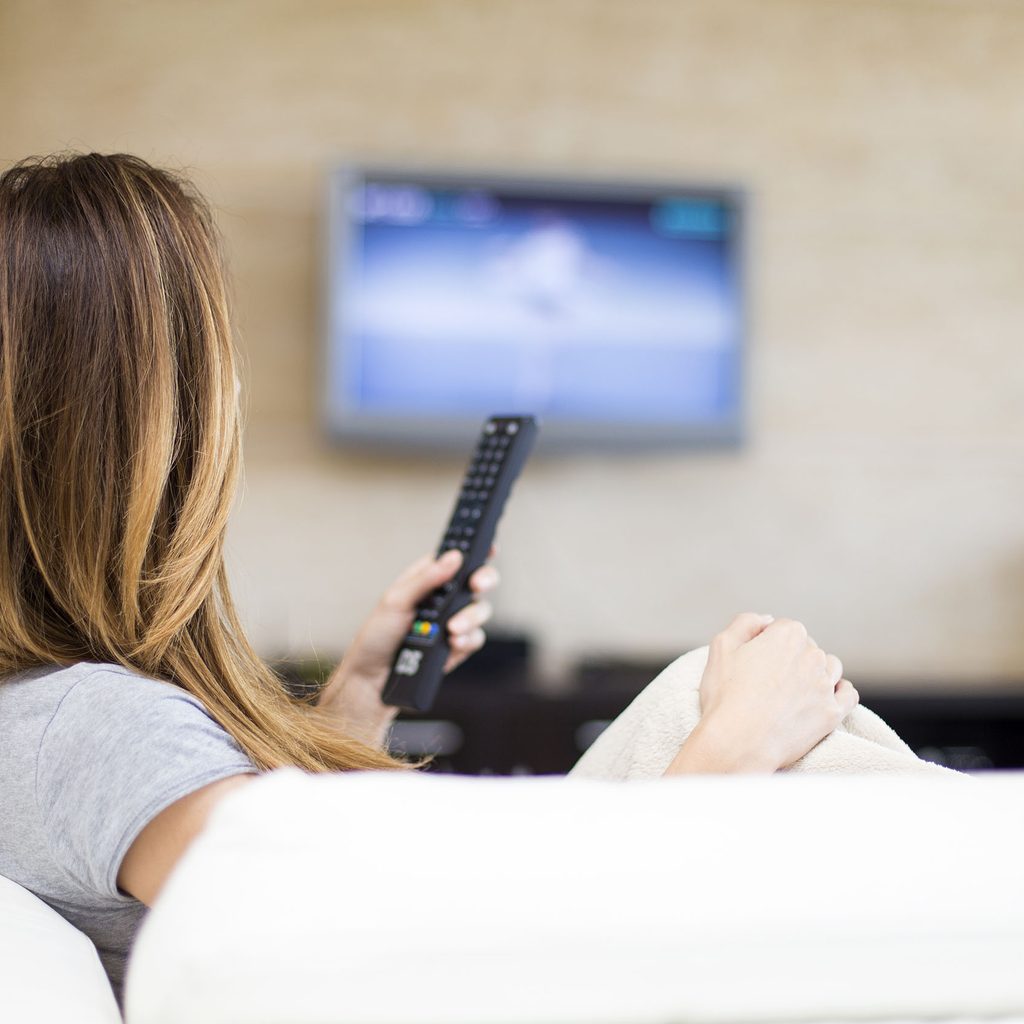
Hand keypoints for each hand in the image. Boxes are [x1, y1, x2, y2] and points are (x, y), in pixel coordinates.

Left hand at [318, 549, 499, 745]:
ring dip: (471, 617)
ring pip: (480, 610)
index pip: (455, 558)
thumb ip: (426, 579)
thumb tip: (453, 557)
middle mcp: (444, 598)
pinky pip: (476, 637)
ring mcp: (453, 622)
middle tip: (477, 584)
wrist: (373, 680)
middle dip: (484, 578)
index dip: (475, 548)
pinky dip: (467, 639)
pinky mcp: (458, 646)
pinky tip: (453, 643)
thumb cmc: (377, 637)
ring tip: (452, 628)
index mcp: (427, 579)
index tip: (489, 546)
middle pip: (477, 580)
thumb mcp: (395, 601)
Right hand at [666, 613, 858, 774]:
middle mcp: (812, 655)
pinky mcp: (832, 712)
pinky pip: (848, 695)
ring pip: (830, 668)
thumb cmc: (726, 695)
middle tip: (769, 680)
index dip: (767, 643)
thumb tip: (767, 620)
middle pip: (807, 647)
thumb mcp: (721, 646)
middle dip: (791, 658)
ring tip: (794, 690)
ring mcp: (825, 684)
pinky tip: (826, 696)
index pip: (783, 628)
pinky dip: (839, 692)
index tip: (754, 661)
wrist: (737, 742)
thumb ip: (745, 622)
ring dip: (816, 673)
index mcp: (787, 634)